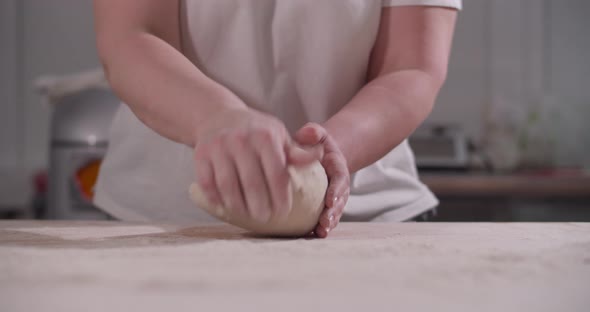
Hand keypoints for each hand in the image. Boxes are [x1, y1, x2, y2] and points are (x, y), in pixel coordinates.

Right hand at [194, 109, 317, 222]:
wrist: (218, 115)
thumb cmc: (256, 130)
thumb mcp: (279, 136)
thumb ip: (298, 152)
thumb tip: (321, 155)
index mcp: (265, 136)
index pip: (276, 174)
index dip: (280, 197)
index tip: (283, 212)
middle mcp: (241, 140)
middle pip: (252, 184)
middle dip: (260, 206)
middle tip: (266, 218)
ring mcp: (218, 147)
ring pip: (229, 187)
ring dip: (239, 206)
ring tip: (248, 215)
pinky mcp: (200, 155)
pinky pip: (208, 184)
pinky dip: (217, 199)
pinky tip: (226, 207)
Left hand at [294, 123, 349, 237]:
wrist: (320, 155)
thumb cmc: (315, 145)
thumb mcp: (316, 134)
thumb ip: (313, 132)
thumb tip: (309, 133)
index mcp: (337, 168)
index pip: (339, 179)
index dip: (336, 191)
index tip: (330, 200)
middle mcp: (339, 185)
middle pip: (339, 201)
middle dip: (334, 213)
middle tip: (325, 223)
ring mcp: (333, 197)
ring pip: (334, 212)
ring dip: (329, 223)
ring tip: (321, 232)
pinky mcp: (325, 206)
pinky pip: (323, 217)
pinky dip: (319, 227)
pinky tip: (311, 235)